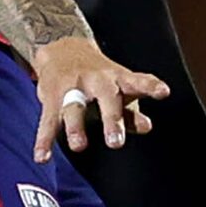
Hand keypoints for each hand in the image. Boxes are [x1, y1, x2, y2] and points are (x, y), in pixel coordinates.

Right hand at [29, 35, 169, 161]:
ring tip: (78, 146)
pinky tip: (42, 157)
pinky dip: (44, 140)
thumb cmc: (98, 78)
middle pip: (106, 98)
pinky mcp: (52, 98)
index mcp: (118, 78)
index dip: (151, 86)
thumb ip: (131, 113)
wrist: (63, 50)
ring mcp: (73, 88)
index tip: (163, 92)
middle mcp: (97, 81)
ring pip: (74, 108)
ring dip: (75, 127)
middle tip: (115, 142)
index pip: (138, 81)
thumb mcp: (118, 90)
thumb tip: (146, 127)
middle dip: (111, 119)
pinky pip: (48, 121)